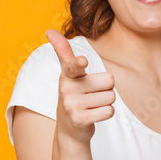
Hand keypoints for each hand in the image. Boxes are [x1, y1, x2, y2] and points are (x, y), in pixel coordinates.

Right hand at [46, 29, 115, 143]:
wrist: (69, 129)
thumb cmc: (73, 96)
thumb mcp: (68, 74)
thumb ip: (63, 52)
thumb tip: (49, 30)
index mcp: (67, 75)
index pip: (74, 65)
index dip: (79, 63)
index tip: (83, 61)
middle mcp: (67, 89)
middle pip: (109, 81)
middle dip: (106, 89)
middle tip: (92, 95)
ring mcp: (72, 106)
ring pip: (111, 97)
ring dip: (106, 102)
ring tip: (92, 105)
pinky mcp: (80, 120)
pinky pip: (109, 111)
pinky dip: (106, 113)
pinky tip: (93, 115)